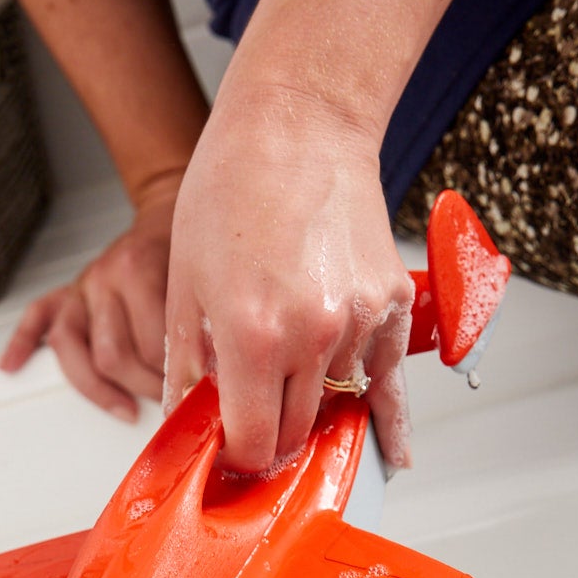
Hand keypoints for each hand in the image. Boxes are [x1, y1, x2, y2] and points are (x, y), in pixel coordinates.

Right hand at [0, 176, 181, 421]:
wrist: (164, 220)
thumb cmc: (182, 256)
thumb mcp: (198, 283)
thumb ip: (194, 323)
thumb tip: (203, 374)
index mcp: (137, 270)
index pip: (149, 344)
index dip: (170, 377)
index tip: (188, 393)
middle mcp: (102, 277)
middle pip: (111, 355)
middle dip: (142, 387)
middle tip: (166, 400)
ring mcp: (80, 288)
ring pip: (73, 350)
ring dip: (102, 389)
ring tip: (127, 408)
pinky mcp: (64, 294)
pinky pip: (35, 317)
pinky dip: (20, 343)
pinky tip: (11, 366)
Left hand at [164, 79, 413, 472]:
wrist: (299, 121)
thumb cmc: (233, 186)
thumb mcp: (185, 281)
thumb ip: (186, 364)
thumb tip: (185, 422)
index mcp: (252, 335)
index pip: (253, 440)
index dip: (239, 456)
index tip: (232, 456)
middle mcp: (313, 335)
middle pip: (296, 433)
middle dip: (274, 442)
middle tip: (256, 435)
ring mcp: (360, 320)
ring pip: (338, 406)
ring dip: (316, 412)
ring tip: (295, 403)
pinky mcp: (392, 302)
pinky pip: (390, 381)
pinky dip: (386, 418)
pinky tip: (391, 455)